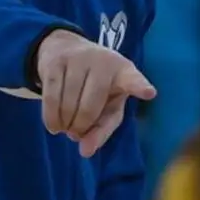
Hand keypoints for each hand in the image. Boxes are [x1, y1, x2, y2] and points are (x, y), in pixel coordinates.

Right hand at [33, 29, 156, 156]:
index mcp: (124, 72)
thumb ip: (101, 131)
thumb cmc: (95, 85)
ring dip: (64, 124)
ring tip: (65, 128)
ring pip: (67, 103)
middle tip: (76, 133)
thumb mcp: (107, 106)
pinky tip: (53, 126)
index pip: (133, 81)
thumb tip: (85, 152)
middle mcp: (104, 61)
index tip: (149, 93)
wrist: (66, 48)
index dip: (140, 87)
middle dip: (80, 127)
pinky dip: (50, 117)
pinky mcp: (56, 61)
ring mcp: (78, 58)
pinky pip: (51, 97)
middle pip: (89, 107)